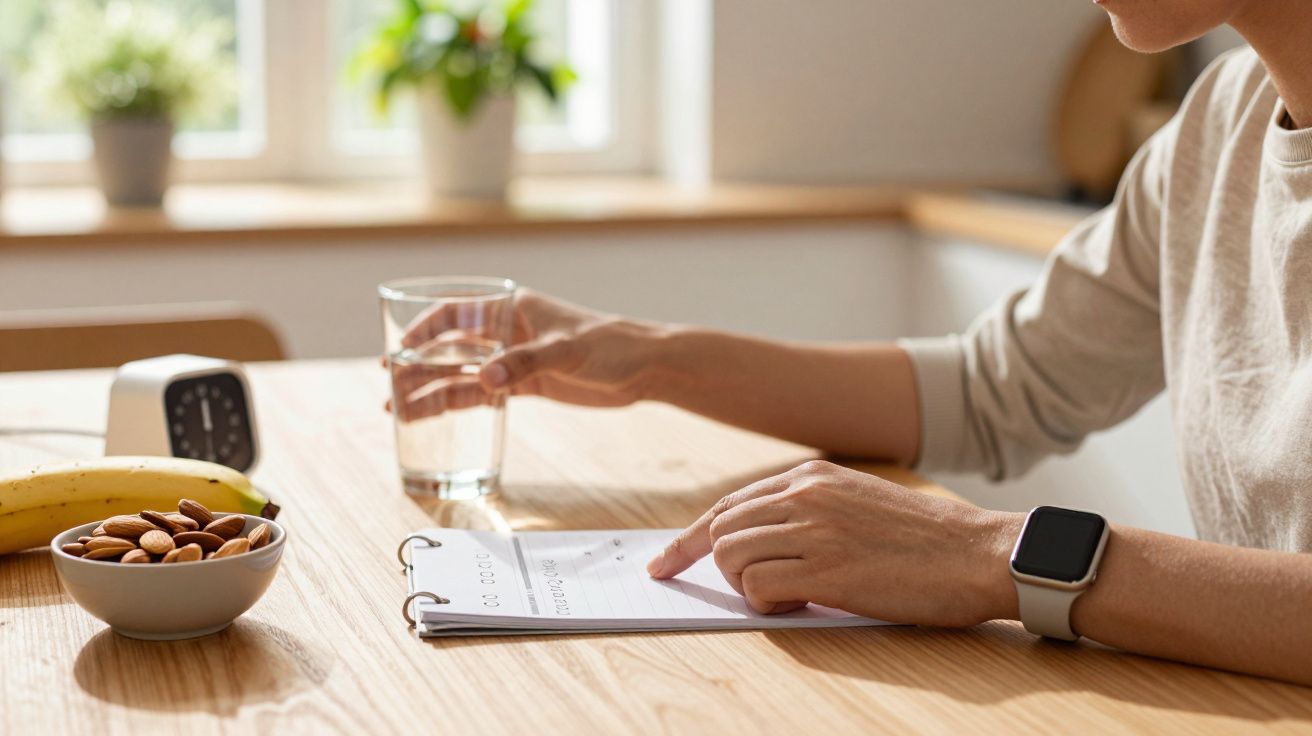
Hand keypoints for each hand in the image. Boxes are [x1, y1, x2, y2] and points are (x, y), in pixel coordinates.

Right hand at [387, 289, 667, 420]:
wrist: (646, 367)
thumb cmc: (611, 345)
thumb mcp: (568, 351)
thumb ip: (526, 363)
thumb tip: (485, 379)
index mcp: (513, 309)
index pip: (456, 313)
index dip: (423, 328)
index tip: (398, 348)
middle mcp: (508, 331)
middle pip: (452, 346)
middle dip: (418, 365)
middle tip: (389, 387)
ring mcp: (515, 358)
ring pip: (462, 373)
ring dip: (432, 388)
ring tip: (398, 410)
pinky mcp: (527, 383)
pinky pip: (482, 393)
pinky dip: (457, 403)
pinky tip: (434, 417)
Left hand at [647, 460, 1020, 625]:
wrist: (977, 554)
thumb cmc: (924, 540)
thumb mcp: (857, 503)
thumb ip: (807, 512)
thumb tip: (757, 543)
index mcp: (809, 477)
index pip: (726, 507)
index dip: (688, 540)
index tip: (664, 564)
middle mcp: (803, 496)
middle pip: (718, 531)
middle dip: (714, 568)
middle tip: (744, 590)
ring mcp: (813, 531)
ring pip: (729, 558)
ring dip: (746, 586)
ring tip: (791, 596)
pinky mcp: (825, 570)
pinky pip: (756, 589)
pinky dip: (765, 606)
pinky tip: (800, 605)